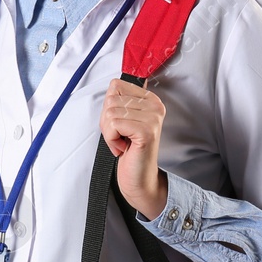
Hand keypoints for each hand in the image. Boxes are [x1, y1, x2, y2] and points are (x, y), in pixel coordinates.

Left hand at [99, 78, 168, 219]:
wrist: (138, 178)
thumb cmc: (128, 149)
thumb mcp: (122, 118)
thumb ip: (118, 100)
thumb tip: (113, 84)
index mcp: (150, 99)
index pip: (115, 85)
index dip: (108, 107)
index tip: (119, 124)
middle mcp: (155, 105)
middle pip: (110, 99)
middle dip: (106, 122)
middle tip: (120, 136)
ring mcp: (153, 118)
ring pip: (110, 112)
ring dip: (109, 132)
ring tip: (122, 142)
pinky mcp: (147, 131)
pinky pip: (113, 124)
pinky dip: (111, 139)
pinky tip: (123, 147)